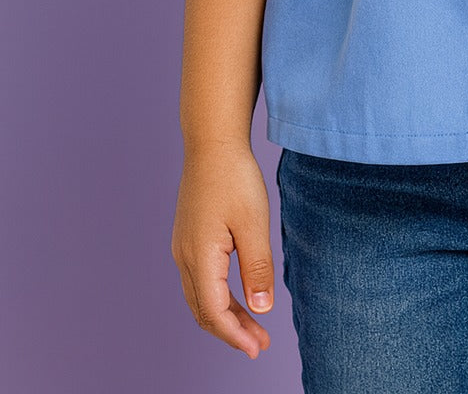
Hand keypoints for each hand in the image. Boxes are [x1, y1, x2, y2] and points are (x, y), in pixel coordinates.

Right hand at [171, 142, 275, 360]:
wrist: (212, 143)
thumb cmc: (235, 178)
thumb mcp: (254, 223)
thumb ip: (258, 268)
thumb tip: (261, 309)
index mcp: (200, 256)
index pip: (215, 312)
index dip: (236, 335)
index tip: (258, 348)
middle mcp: (185, 257)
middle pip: (204, 311)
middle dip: (231, 332)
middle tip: (260, 343)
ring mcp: (183, 247)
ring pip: (200, 297)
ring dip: (224, 316)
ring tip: (253, 326)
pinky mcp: (188, 238)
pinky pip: (199, 281)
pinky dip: (217, 297)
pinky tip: (237, 297)